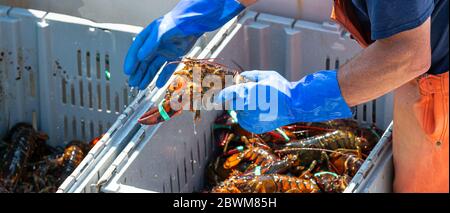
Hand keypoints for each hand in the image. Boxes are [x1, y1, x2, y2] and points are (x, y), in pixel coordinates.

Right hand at [124, 0, 244, 88]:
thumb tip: (140, 56)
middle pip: (143, 62)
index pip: (136, 51)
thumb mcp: (160, 32)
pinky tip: (158, 84)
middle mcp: (154, 45)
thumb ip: (150, 45)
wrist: (193, 23)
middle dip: (138, 73)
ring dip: (147, 76)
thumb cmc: (176, 23)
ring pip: (153, 67)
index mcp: (148, 38)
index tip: (128, 71)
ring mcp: (164, 51)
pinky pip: (167, 68)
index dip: (131, 62)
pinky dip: (163, 76)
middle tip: (133, 83)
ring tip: (141, 86)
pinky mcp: (174, 55)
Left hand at [216, 70, 351, 133]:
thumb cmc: (282, 88)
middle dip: (235, 101)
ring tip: (261, 104)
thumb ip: (251, 75)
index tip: (214, 98)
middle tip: (247, 98)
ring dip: (244, 109)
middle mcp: (247, 106)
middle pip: (232, 105)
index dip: (220, 96)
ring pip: (239, 113)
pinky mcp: (255, 127)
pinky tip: (262, 112)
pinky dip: (249, 117)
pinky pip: (246, 121)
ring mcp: (251, 118)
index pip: (228, 94)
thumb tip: (240, 76)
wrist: (295, 106)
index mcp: (249, 92)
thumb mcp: (268, 76)